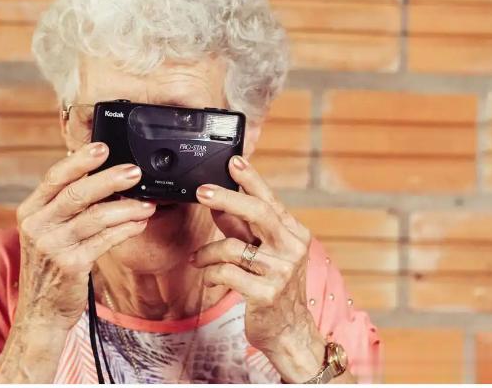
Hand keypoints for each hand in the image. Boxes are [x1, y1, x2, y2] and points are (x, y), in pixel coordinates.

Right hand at [14, 142, 155, 330]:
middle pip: (77, 193)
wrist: (41, 311)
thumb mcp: (47, 231)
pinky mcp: (72, 265)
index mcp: (30, 211)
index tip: (102, 147)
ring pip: (96, 217)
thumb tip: (102, 175)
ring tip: (147, 202)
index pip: (54, 177)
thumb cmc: (50, 266)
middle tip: (135, 171)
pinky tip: (139, 223)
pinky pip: (106, 240)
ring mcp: (53, 246)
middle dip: (110, 179)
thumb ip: (66, 206)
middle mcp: (38, 226)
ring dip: (127, 207)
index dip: (79, 161)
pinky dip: (126, 229)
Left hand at [190, 155, 325, 381]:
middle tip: (201, 192)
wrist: (289, 330)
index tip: (233, 161)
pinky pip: (227, 273)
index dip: (251, 179)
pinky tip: (209, 277)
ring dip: (207, 252)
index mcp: (293, 234)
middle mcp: (292, 248)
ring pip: (233, 246)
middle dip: (227, 198)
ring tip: (198, 259)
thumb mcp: (261, 252)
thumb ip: (241, 228)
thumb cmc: (273, 286)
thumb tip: (218, 203)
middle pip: (258, 212)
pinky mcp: (267, 293)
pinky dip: (211, 273)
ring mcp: (282, 272)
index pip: (270, 199)